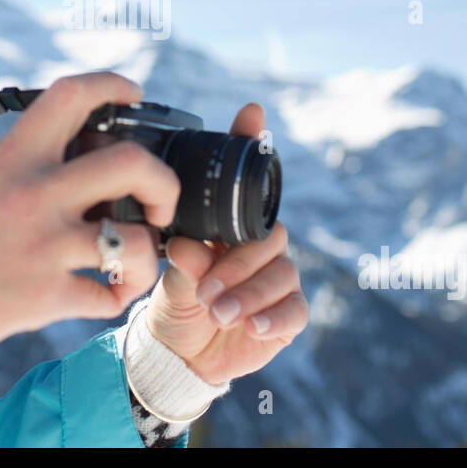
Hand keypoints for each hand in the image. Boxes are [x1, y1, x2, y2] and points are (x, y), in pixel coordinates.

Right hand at [0, 72, 177, 361]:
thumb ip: (23, 167)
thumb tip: (74, 157)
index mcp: (13, 158)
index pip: (72, 96)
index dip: (113, 84)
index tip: (133, 94)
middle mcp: (34, 195)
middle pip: (132, 164)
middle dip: (163, 183)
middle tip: (159, 204)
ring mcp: (43, 248)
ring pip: (136, 242)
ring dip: (146, 255)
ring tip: (133, 261)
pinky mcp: (44, 298)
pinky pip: (109, 298)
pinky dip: (116, 298)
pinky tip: (104, 294)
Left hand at [142, 103, 307, 385]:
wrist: (179, 353)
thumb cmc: (177, 301)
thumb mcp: (172, 277)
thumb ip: (185, 259)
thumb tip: (186, 245)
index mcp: (231, 227)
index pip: (247, 183)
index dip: (252, 145)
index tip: (250, 114)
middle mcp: (260, 247)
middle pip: (269, 238)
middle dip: (237, 264)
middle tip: (205, 289)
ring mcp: (279, 279)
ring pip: (281, 274)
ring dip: (248, 294)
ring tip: (217, 311)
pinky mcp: (288, 316)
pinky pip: (294, 310)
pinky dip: (273, 317)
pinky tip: (252, 326)